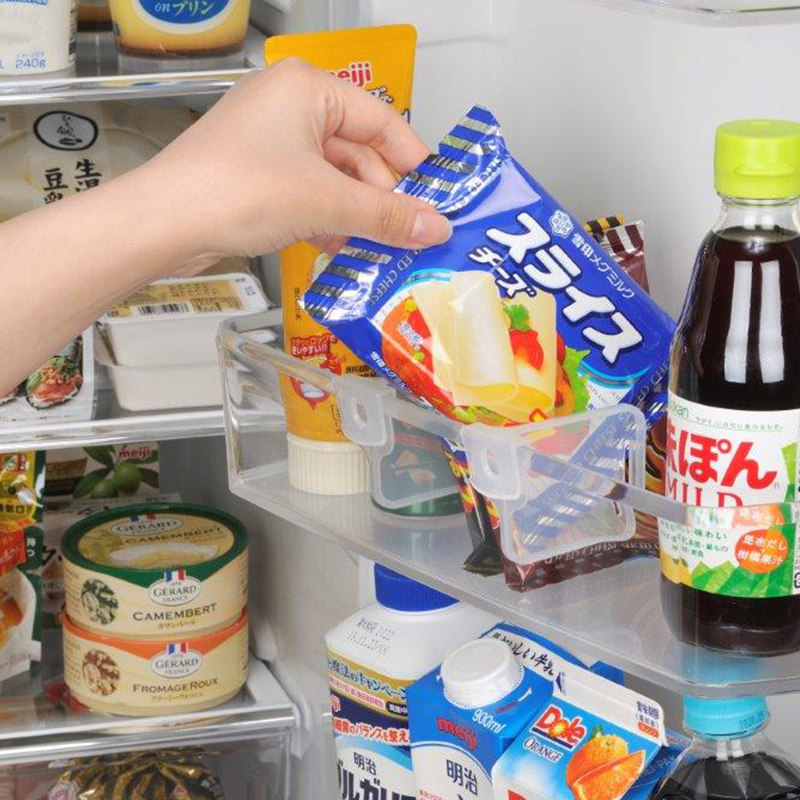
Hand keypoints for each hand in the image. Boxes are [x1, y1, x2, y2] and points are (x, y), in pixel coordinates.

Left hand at [146, 57, 451, 268]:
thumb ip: (385, 215)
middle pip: (359, 154)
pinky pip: (310, 197)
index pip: (382, 121)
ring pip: (334, 180)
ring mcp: (271, 145)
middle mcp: (289, 109)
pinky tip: (344, 251)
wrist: (162, 225)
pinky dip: (329, 223)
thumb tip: (432, 226)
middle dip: (383, 199)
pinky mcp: (258, 178)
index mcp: (307, 90)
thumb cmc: (229, 189)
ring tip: (382, 250)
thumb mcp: (324, 202)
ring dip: (357, 217)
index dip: (414, 163)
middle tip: (411, 235)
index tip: (437, 198)